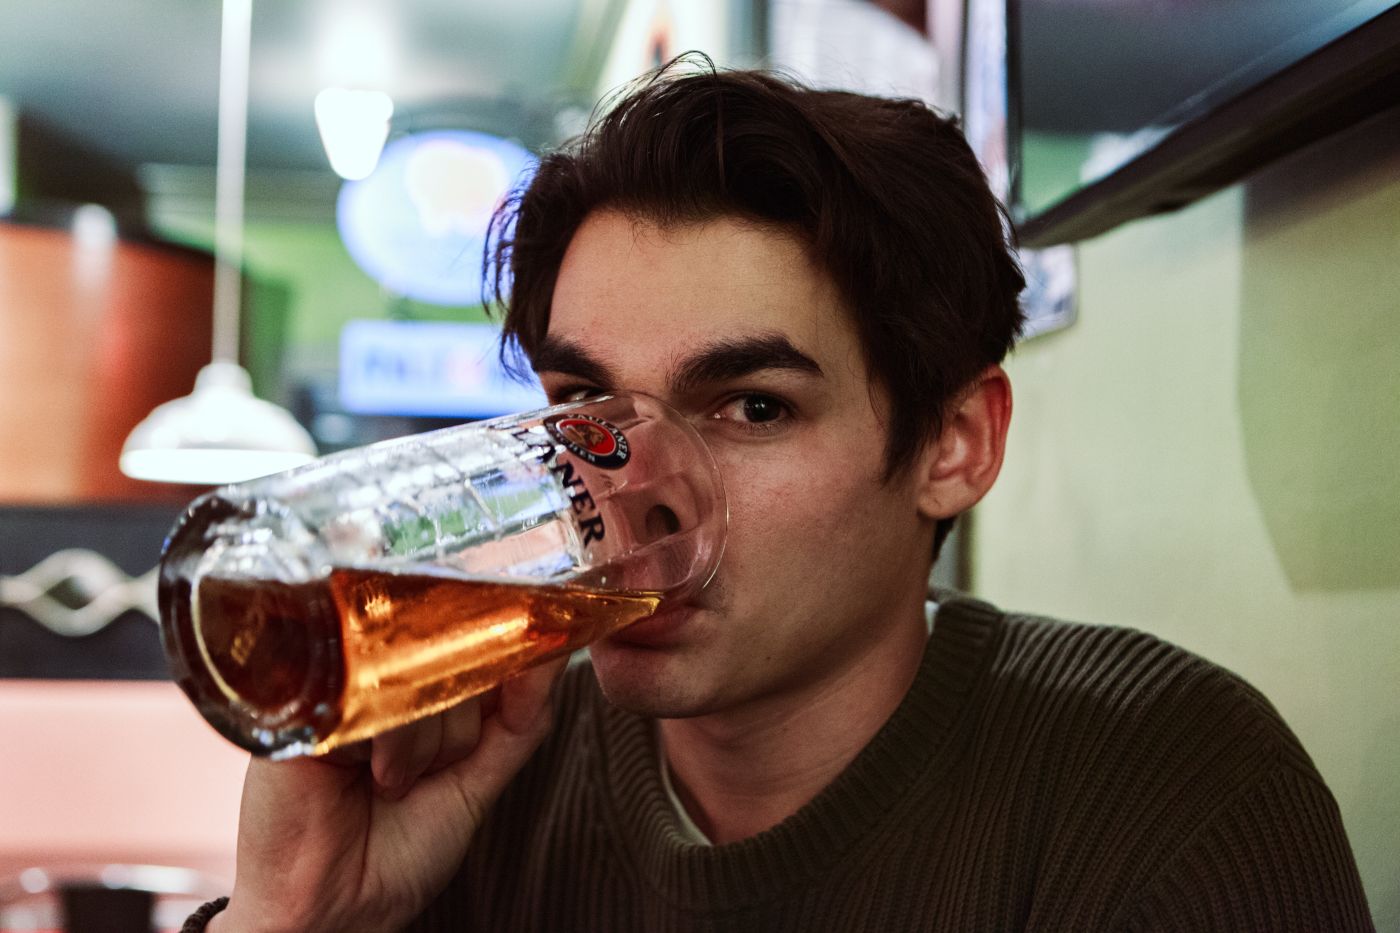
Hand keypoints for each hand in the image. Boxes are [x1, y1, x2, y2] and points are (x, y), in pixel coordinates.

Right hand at [209, 658, 566, 932]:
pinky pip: (385, 696)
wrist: (335, 910)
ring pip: (426, 678)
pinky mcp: (308, 700)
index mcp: (409, 680)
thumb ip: (520, 716)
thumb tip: (553, 654)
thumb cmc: (397, 850)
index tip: (510, 672)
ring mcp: (337, 679)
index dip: (496, 659)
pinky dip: (397, 747)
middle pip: (452, 655)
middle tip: (428, 770)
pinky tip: (368, 776)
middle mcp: (372, 671)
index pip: (469, 637)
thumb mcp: (479, 777)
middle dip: (460, 728)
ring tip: (389, 782)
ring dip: (427, 748)